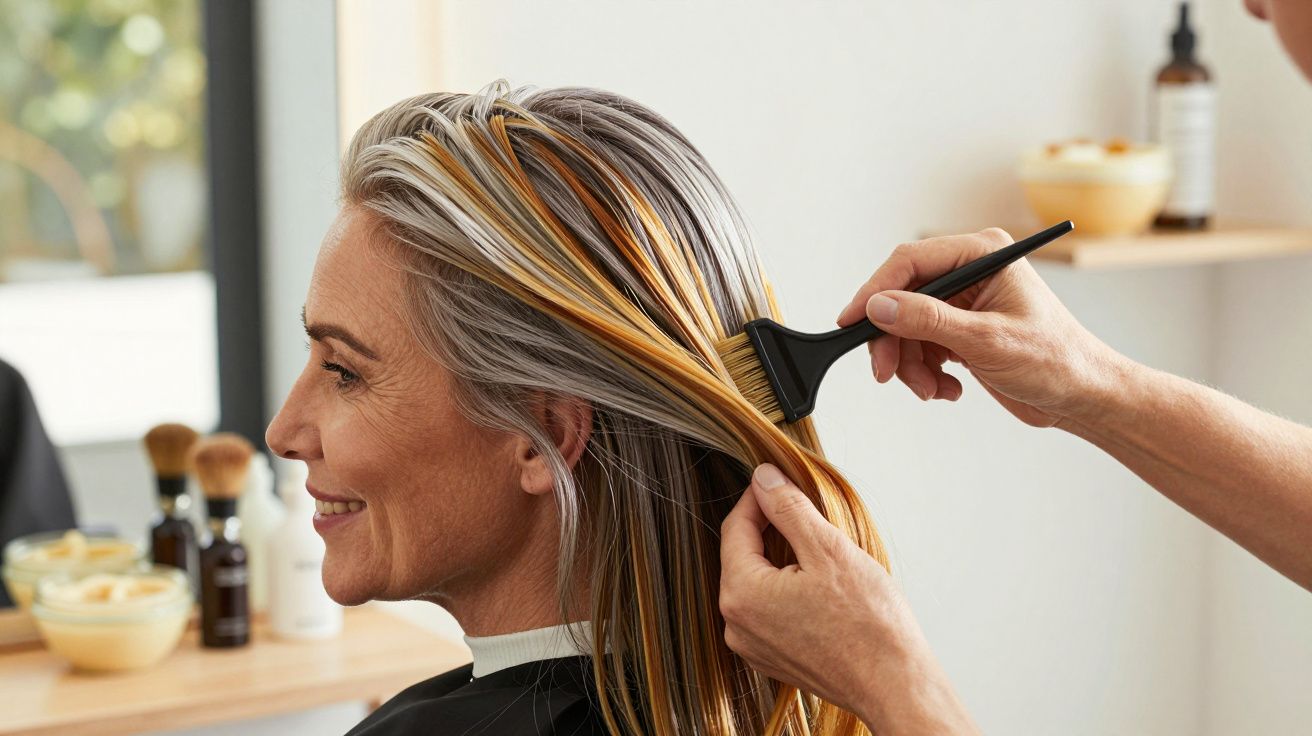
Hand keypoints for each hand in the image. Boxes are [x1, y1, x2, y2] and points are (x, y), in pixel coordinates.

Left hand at [719, 463, 976, 734]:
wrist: (895, 685)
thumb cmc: (869, 624)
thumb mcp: (829, 549)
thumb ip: (788, 509)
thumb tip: (764, 478)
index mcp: (742, 594)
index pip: (736, 527)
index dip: (759, 498)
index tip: (780, 482)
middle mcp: (737, 625)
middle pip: (743, 555)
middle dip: (771, 530)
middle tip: (808, 514)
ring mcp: (753, 646)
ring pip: (757, 582)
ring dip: (781, 560)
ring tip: (821, 553)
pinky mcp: (773, 658)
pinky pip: (769, 610)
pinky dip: (787, 589)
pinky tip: (820, 588)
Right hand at [834, 228, 1131, 427]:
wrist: (1081, 397)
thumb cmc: (1055, 361)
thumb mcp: (987, 341)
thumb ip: (929, 321)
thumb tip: (879, 306)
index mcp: (983, 254)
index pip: (911, 261)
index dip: (876, 291)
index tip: (852, 321)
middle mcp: (970, 272)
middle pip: (901, 297)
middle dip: (893, 340)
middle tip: (887, 373)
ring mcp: (962, 302)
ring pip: (905, 328)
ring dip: (911, 365)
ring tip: (932, 390)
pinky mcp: (958, 330)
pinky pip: (919, 347)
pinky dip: (924, 374)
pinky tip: (948, 389)